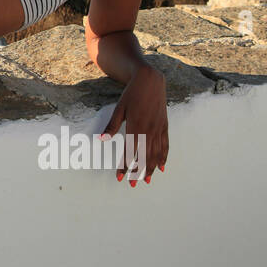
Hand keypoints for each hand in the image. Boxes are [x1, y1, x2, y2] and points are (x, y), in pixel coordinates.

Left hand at [99, 64, 167, 185]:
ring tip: (147, 180)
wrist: (150, 81)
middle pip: (144, 157)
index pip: (130, 152)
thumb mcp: (119, 109)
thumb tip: (101, 139)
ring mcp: (158, 129)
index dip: (124, 166)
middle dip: (138, 172)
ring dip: (151, 168)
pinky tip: (161, 166)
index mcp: (136, 127)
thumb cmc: (131, 94)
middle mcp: (149, 130)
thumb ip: (112, 126)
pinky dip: (164, 157)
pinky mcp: (164, 126)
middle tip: (134, 185)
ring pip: (156, 153)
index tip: (120, 177)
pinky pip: (165, 145)